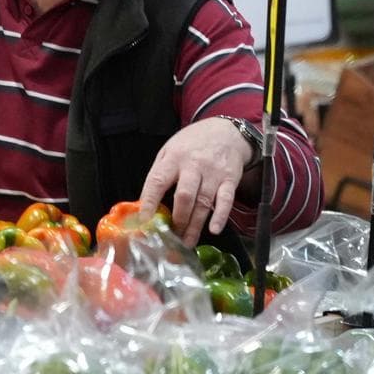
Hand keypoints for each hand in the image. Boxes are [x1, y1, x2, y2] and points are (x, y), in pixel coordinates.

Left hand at [138, 118, 252, 245]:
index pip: (157, 181)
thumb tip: (146, 203)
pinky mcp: (230, 179)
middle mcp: (193, 166)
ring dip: (194, 226)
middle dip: (177, 220)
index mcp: (173, 159)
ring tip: (186, 243)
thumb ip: (159, 174)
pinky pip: (226, 200)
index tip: (144, 221)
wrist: (226, 131)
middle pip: (184, 196)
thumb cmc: (192, 144)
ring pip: (203, 203)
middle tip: (171, 237)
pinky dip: (220, 216)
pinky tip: (214, 230)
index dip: (149, 202)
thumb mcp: (169, 150)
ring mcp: (213, 173)